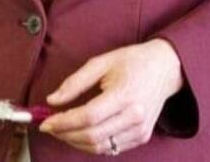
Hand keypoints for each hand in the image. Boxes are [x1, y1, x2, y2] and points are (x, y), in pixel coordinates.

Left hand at [38, 39, 183, 154]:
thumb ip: (75, 82)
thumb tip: (52, 100)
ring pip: (101, 147)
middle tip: (50, 126)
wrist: (165, 68)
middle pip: (92, 136)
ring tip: (63, 130)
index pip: (88, 117)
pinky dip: (92, 145)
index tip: (45, 122)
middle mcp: (134, 116)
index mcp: (124, 94)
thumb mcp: (102, 62)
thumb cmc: (132, 60)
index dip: (63, 122)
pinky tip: (82, 133)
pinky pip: (111, 149)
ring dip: (76, 142)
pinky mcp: (141, 137)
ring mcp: (140, 130)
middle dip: (66, 134)